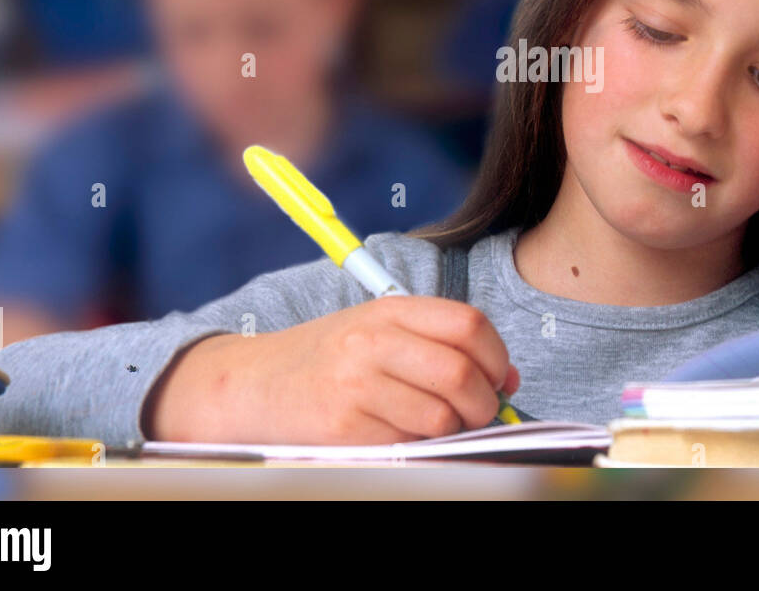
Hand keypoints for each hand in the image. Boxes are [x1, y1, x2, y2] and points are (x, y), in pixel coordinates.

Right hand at [145, 297, 519, 444]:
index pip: (468, 324)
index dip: (497, 357)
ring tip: (436, 428)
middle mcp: (372, 341)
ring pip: (439, 417)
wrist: (253, 385)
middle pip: (461, 373)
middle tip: (479, 415)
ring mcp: (356, 384)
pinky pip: (406, 446)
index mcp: (389, 310)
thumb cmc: (328, 360)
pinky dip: (417, 448)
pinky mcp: (343, 427)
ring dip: (452, 431)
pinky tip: (400, 437)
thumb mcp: (378, 332)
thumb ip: (437, 344)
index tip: (499, 379)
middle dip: (484, 403)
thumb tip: (505, 379)